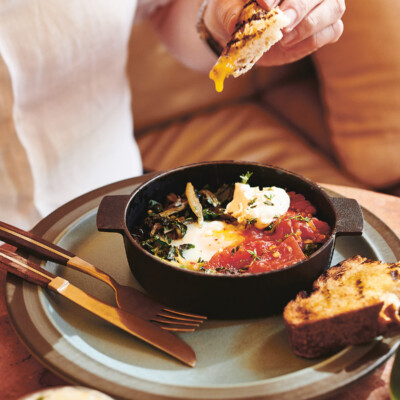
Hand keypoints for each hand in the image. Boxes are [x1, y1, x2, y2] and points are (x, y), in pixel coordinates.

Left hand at [204, 0, 344, 65]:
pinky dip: (312, 40)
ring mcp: (323, 5)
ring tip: (284, 38)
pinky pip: (332, 31)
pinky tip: (289, 47)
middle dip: (300, 6)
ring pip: (334, 8)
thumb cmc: (235, 12)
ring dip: (309, 24)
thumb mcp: (227, 9)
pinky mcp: (325, 28)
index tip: (265, 5)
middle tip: (282, 24)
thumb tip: (245, 16)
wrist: (241, 33)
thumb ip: (235, 10)